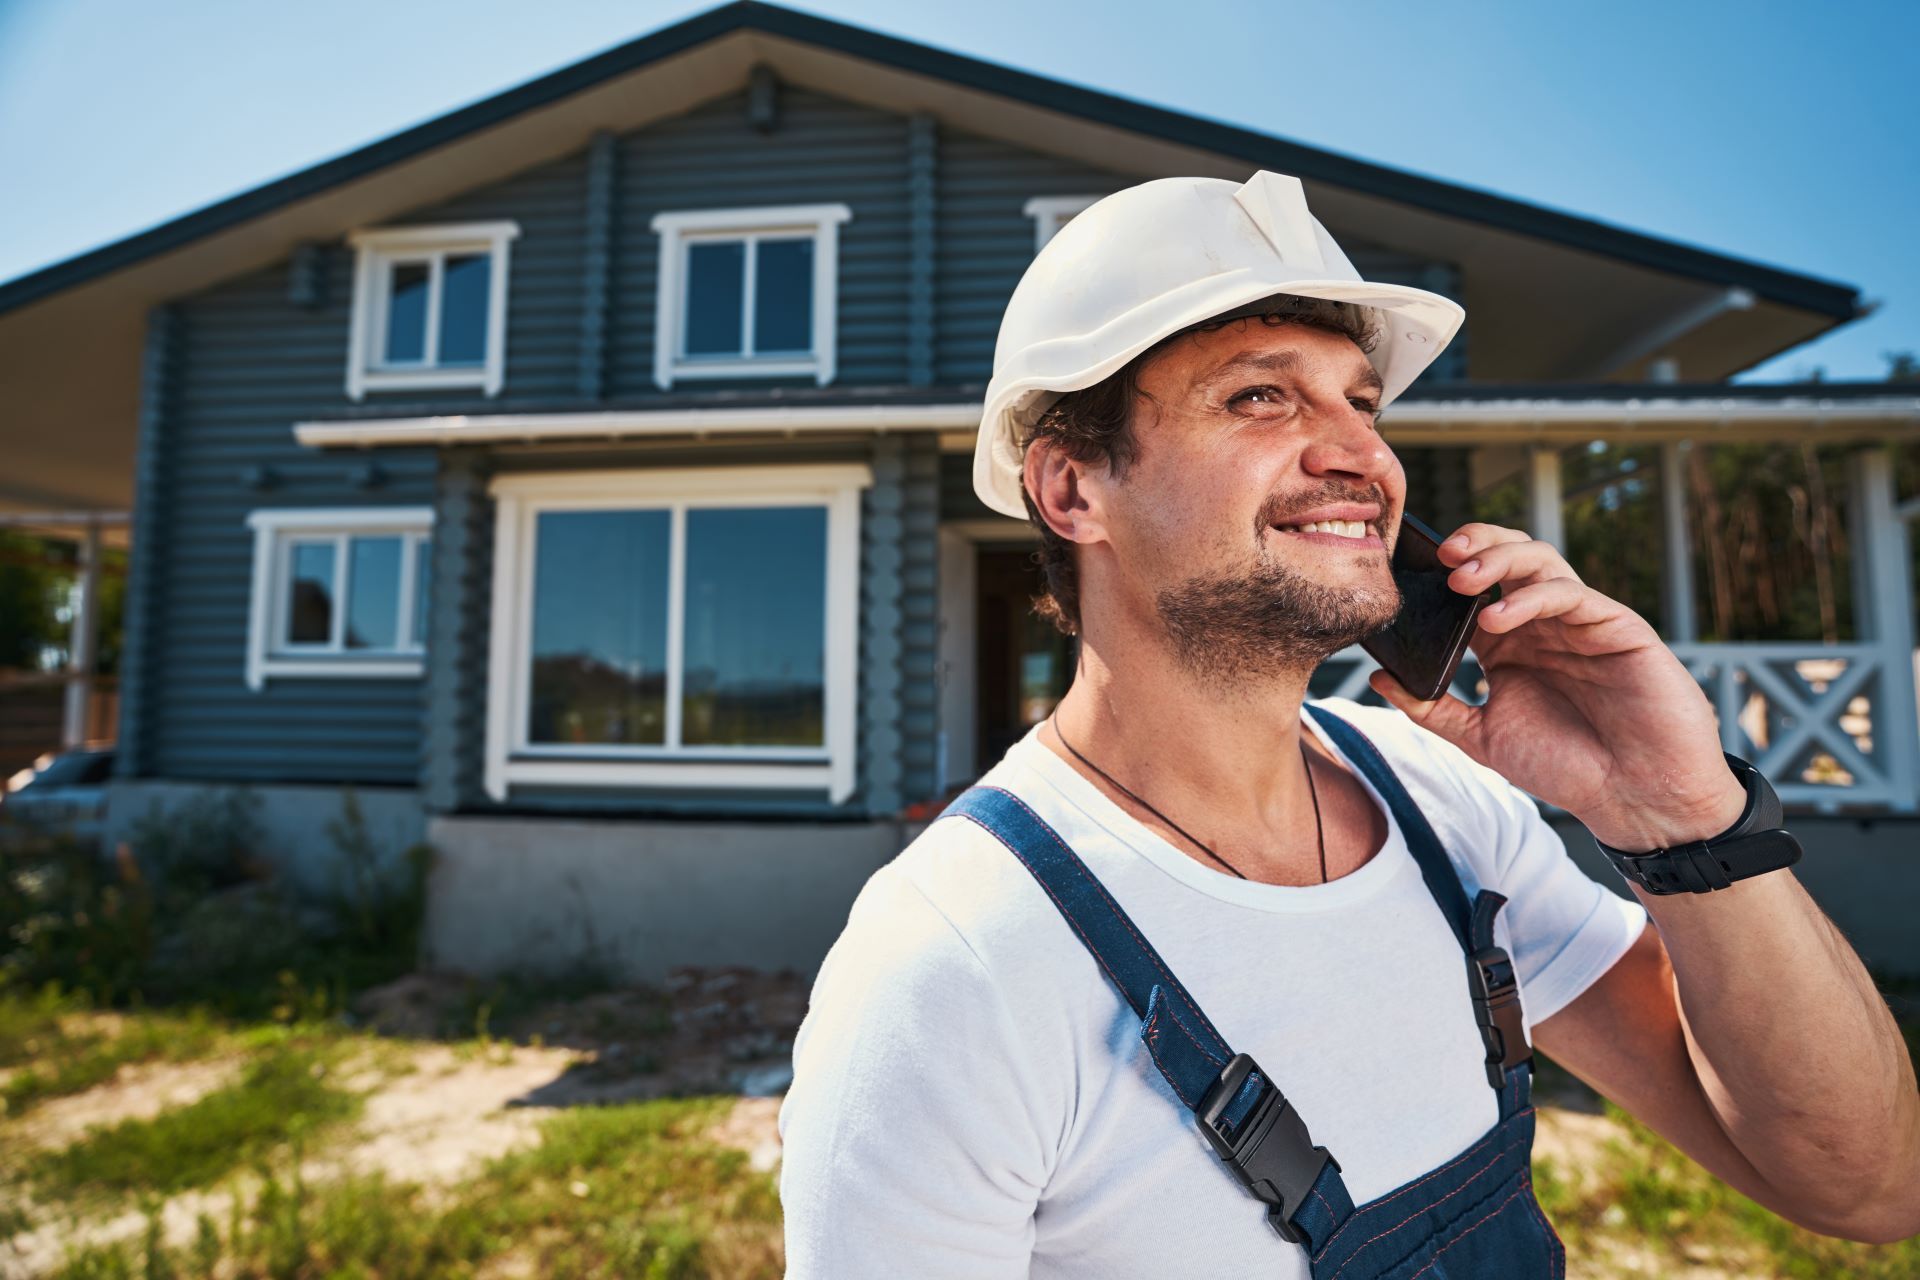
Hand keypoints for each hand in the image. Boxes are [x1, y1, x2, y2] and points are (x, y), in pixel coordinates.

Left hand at [1367, 522, 1746, 849]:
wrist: (1636, 797)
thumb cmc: (1567, 767)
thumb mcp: (1482, 738)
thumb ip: (1432, 708)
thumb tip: (1377, 678)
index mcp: (1508, 643)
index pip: (1473, 586)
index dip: (1444, 570)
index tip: (1408, 569)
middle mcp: (1541, 624)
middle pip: (1508, 556)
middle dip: (1475, 545)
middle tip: (1442, 557)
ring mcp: (1579, 621)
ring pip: (1540, 560)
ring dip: (1499, 560)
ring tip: (1462, 579)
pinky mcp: (1616, 626)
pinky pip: (1571, 594)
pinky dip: (1531, 598)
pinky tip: (1498, 618)